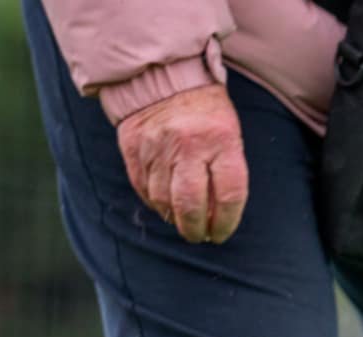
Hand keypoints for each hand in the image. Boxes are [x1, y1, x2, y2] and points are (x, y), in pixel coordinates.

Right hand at [117, 84, 248, 244]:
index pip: (229, 195)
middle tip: (198, 236)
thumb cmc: (206, 111)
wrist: (163, 74)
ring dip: (173, 218)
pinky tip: (162, 206)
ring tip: (181, 223)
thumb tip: (217, 216)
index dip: (225, 222)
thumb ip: (226, 172)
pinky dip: (153, 202)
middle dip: (195, 229)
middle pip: (191, 204)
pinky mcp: (133, 145)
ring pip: (163, 199)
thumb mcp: (229, 134)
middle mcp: (188, 144)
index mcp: (221, 140)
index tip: (220, 234)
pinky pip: (142, 186)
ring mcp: (157, 145)